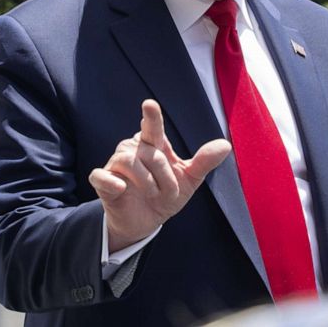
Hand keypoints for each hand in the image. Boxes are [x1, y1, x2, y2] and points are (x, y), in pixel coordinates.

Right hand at [88, 99, 231, 252]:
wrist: (145, 222)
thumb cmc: (166, 194)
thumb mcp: (189, 180)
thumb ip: (204, 162)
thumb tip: (226, 145)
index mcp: (153, 144)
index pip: (153, 126)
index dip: (152, 116)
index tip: (150, 104)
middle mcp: (133, 149)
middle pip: (150, 153)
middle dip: (165, 177)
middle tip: (169, 194)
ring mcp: (116, 164)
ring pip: (129, 162)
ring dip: (147, 183)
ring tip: (153, 196)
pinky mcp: (103, 182)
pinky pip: (101, 176)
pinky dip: (111, 181)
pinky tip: (121, 188)